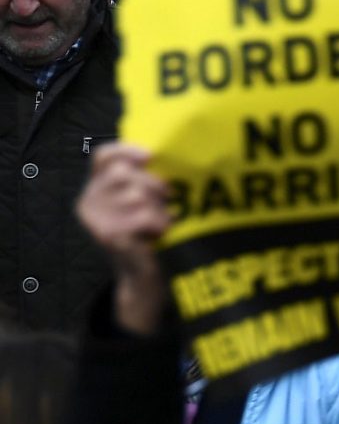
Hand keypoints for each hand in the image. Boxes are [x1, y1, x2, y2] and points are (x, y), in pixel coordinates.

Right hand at [78, 142, 171, 336]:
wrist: (143, 273)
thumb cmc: (146, 230)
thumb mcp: (140, 199)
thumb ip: (139, 177)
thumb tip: (160, 153)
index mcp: (94, 188)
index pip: (102, 156)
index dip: (126, 150)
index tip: (150, 155)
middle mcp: (87, 202)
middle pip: (123, 173)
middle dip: (152, 184)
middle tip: (165, 200)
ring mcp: (96, 220)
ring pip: (136, 194)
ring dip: (158, 206)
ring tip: (161, 220)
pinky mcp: (109, 235)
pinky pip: (143, 215)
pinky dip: (159, 222)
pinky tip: (158, 231)